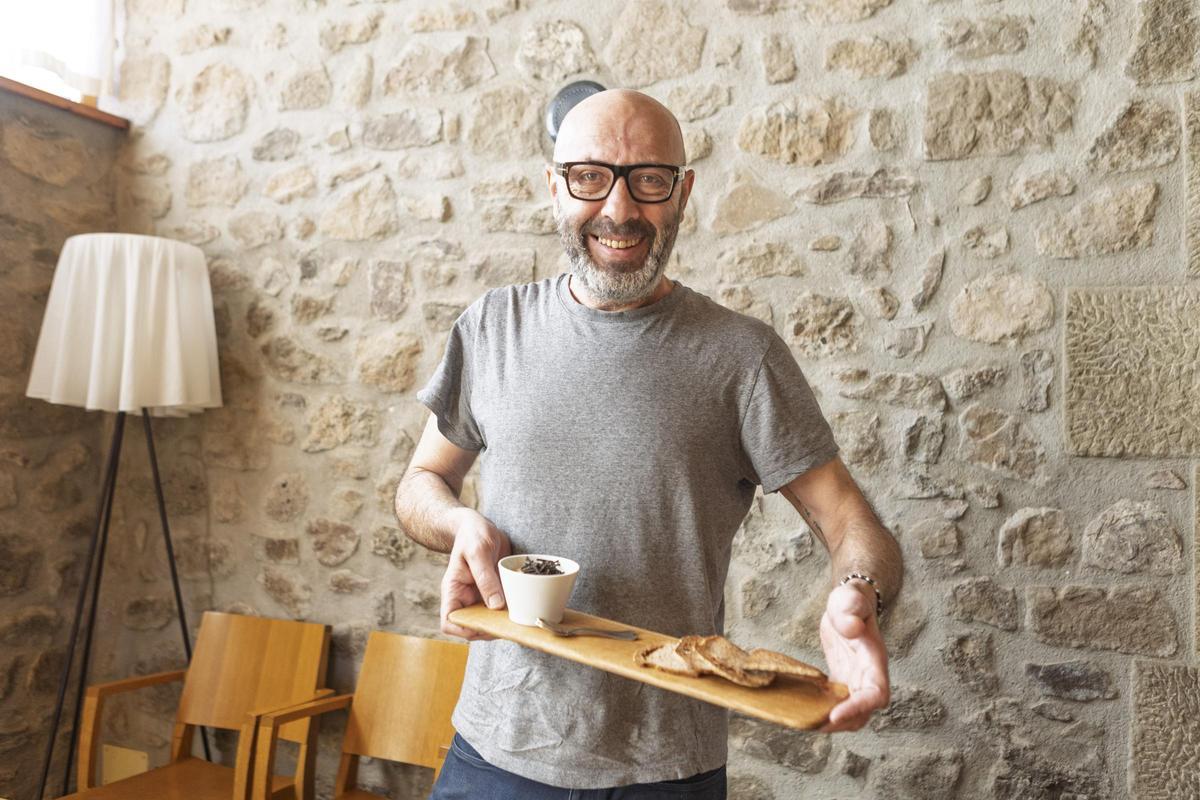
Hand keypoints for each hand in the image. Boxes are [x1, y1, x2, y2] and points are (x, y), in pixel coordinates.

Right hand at [439, 508, 511, 640]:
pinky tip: (523, 606)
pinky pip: (502, 608)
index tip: (484, 625)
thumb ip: (485, 578)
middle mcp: (466, 597)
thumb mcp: (478, 552)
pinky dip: (512, 610)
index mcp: (454, 590)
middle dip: (490, 629)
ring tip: (519, 616)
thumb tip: (495, 606)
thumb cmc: (472, 535)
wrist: (479, 525)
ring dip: (503, 622)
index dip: (463, 629)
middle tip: (509, 623)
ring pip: (489, 620)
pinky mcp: (495, 592)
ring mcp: (480, 596)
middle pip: (473, 626)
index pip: (449, 621)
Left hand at [816, 581, 889, 732]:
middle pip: (864, 713)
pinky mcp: (842, 683)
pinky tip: (803, 710)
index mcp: (874, 660)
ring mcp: (855, 682)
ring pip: (851, 714)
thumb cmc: (851, 601)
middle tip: (814, 724)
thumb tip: (851, 627)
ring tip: (805, 720)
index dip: (859, 708)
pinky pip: (835, 704)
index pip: (875, 693)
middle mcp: (869, 676)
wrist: (849, 606)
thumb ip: (851, 609)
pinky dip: (822, 711)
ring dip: (831, 723)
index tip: (835, 715)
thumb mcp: (849, 599)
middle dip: (843, 723)